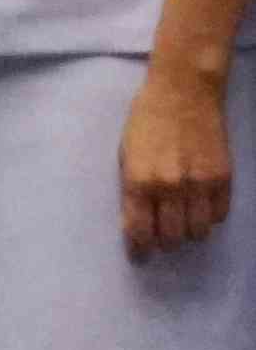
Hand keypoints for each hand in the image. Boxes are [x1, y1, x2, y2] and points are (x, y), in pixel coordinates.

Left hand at [125, 63, 238, 261]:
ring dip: (188, 233)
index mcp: (138, 180)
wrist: (184, 93)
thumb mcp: (126, 153)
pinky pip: (218, 216)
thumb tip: (137, 220)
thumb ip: (132, 187)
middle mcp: (169, 188)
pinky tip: (201, 208)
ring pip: (197, 232)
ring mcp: (199, 185)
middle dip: (164, 242)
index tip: (139, 256)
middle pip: (170, 237)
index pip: (139, 230)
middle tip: (161, 238)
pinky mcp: (222, 179)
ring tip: (182, 224)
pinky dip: (209, 218)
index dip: (139, 248)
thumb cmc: (147, 119)